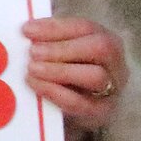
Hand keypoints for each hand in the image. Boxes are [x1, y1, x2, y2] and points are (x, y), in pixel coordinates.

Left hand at [23, 16, 125, 140]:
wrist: (75, 112)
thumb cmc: (64, 73)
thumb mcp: (59, 53)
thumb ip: (47, 40)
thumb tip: (26, 30)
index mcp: (104, 39)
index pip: (85, 27)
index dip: (55, 27)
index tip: (27, 30)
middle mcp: (114, 62)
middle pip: (100, 48)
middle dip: (62, 49)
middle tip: (32, 52)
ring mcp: (112, 88)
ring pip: (95, 75)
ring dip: (60, 71)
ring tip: (32, 69)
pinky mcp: (100, 111)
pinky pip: (81, 103)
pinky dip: (55, 92)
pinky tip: (36, 85)